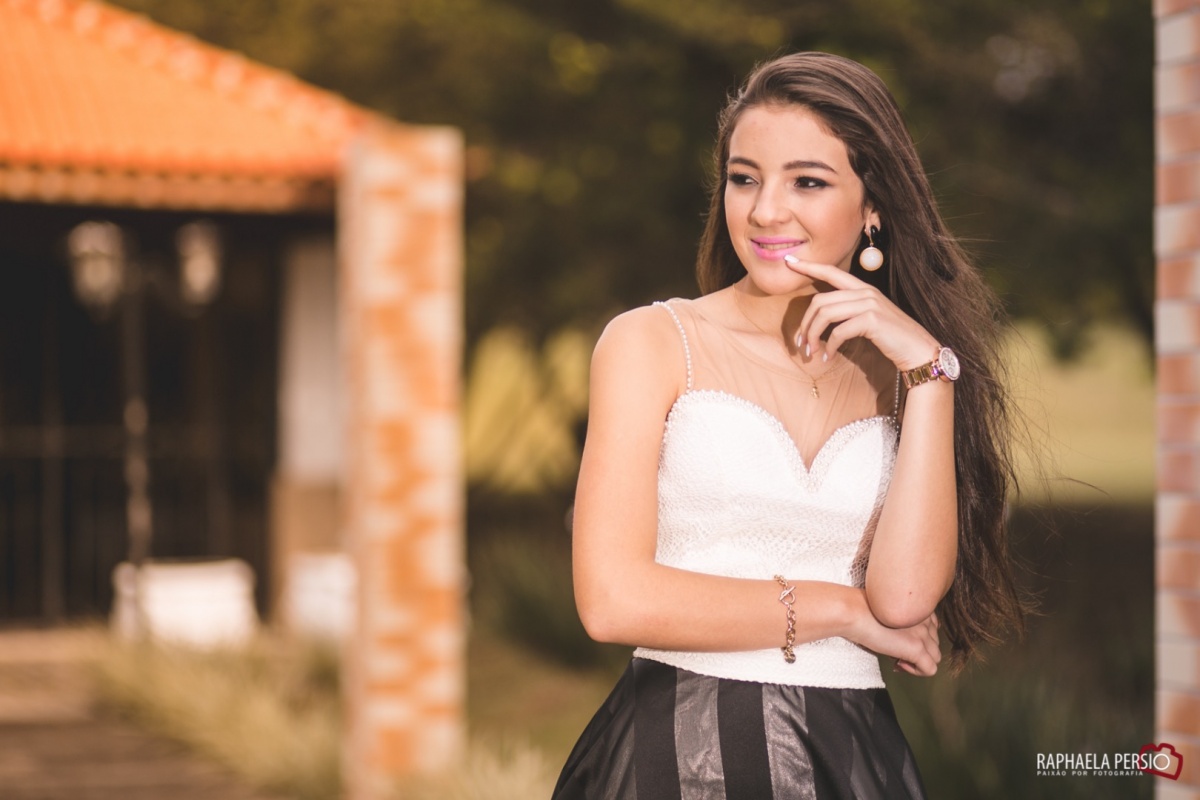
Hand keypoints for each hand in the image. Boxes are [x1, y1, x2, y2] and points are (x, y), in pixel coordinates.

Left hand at [783, 255, 938, 370]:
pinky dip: (829, 347)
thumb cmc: (891, 338)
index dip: (809, 267)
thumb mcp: (868, 319)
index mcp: (863, 288)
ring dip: (813, 336)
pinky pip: (838, 332)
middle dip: (805, 324)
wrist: (918, 350)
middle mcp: (865, 292)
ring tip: (811, 353)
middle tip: (800, 345)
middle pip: (819, 301)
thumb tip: (820, 320)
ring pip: (825, 315)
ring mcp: (869, 304)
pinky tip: (828, 358)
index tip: (789, 261)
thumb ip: (849, 312)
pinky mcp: (871, 320)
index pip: (831, 272)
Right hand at [851, 607, 941, 676]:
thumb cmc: (863, 610)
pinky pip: (930, 669)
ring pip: (935, 657)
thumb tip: (903, 640)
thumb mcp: (888, 611)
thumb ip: (903, 620)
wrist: (854, 612)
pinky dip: (916, 671)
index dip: (919, 638)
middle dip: (918, 651)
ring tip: (897, 658)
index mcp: (920, 607)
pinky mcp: (917, 648)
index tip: (900, 641)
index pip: (933, 628)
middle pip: (934, 644)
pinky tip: (898, 663)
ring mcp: (923, 634)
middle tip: (895, 651)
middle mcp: (925, 620)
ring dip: (918, 661)